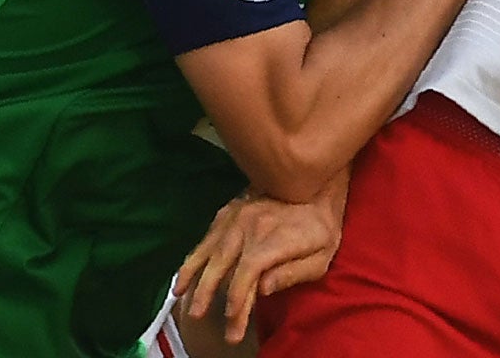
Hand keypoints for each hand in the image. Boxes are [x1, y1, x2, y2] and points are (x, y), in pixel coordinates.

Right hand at [174, 173, 347, 344]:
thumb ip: (292, 274)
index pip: (246, 274)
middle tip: (195, 315)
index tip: (231, 319)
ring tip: (178, 292)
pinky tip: (187, 268)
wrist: (314, 179)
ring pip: (209, 246)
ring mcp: (237, 215)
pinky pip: (208, 233)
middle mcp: (249, 225)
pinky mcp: (231, 209)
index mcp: (272, 239)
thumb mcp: (320, 256)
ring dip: (192, 271)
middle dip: (207, 291)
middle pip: (221, 263)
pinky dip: (195, 252)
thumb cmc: (321, 226)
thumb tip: (262, 289)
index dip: (236, 298)